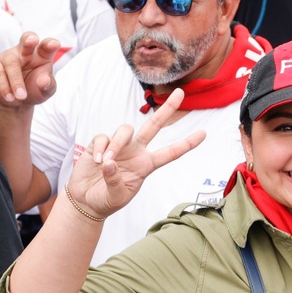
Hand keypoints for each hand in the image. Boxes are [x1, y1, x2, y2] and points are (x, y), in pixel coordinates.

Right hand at [0, 31, 58, 106]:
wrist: (17, 101)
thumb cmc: (35, 90)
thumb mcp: (46, 91)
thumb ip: (48, 85)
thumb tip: (44, 79)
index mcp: (43, 55)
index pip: (47, 46)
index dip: (50, 44)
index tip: (54, 44)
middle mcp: (26, 52)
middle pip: (27, 40)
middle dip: (29, 40)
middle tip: (32, 40)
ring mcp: (10, 56)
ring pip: (12, 63)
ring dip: (16, 81)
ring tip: (21, 97)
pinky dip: (5, 87)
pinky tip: (10, 97)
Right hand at [66, 88, 205, 219]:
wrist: (87, 200)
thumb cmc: (106, 200)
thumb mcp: (116, 197)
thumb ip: (115, 182)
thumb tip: (109, 163)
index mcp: (147, 165)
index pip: (171, 153)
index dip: (187, 143)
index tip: (204, 133)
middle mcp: (136, 151)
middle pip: (154, 125)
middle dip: (168, 108)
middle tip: (180, 92)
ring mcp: (120, 145)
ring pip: (126, 129)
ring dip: (117, 143)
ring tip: (106, 162)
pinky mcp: (100, 143)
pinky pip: (103, 137)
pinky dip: (100, 148)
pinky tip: (96, 161)